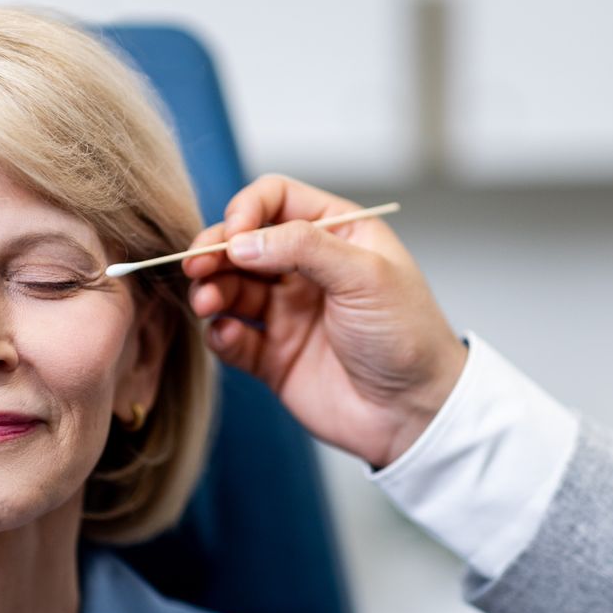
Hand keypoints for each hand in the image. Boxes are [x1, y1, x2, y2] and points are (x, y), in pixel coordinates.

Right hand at [184, 175, 466, 467]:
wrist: (415, 412)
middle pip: (244, 243)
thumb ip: (303, 248)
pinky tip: (229, 337)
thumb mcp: (365, 276)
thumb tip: (240, 240)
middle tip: (197, 266)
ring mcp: (289, 312)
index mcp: (337, 234)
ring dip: (212, 291)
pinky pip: (233, 338)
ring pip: (231, 288)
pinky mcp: (274, 356)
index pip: (276, 200)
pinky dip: (221, 334)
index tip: (233, 235)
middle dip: (216, 251)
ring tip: (208, 303)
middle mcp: (308, 268)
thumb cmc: (407, 336)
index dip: (247, 210)